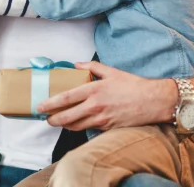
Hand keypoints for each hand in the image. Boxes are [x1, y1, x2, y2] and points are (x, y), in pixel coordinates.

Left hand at [37, 61, 176, 131]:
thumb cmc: (133, 85)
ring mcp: (102, 119)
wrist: (153, 101)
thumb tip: (76, 64)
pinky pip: (89, 129)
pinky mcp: (108, 128)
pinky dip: (80, 127)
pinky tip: (76, 123)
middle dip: (53, 119)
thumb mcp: (111, 71)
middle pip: (67, 117)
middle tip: (46, 119)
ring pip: (76, 126)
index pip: (66, 98)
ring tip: (59, 121)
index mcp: (94, 90)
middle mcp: (95, 106)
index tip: (40, 106)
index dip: (50, 104)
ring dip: (65, 125)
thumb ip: (91, 66)